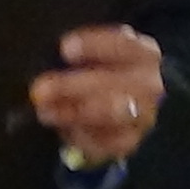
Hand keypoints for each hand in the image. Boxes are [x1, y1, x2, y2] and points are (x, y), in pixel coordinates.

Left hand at [30, 23, 160, 168]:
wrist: (116, 102)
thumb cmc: (96, 68)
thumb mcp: (90, 52)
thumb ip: (75, 50)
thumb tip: (52, 55)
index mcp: (143, 53)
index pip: (126, 45)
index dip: (96, 45)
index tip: (65, 48)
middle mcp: (149, 85)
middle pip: (116, 83)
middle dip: (73, 86)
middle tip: (40, 89)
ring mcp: (143, 115)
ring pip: (112, 114)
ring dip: (74, 113)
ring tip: (45, 111)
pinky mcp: (129, 141)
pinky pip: (105, 142)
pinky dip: (80, 136)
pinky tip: (62, 128)